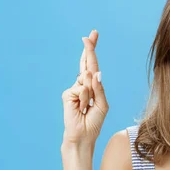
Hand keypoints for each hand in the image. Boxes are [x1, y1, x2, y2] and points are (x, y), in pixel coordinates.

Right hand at [62, 30, 108, 145]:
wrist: (83, 136)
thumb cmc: (94, 122)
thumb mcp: (102, 105)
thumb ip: (99, 89)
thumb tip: (94, 73)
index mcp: (92, 86)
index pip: (92, 65)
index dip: (91, 50)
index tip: (93, 35)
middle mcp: (82, 84)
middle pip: (86, 63)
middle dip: (89, 48)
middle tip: (92, 33)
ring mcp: (74, 88)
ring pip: (87, 80)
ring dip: (90, 94)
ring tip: (87, 107)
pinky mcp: (67, 93)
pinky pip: (82, 89)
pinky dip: (85, 99)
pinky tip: (81, 108)